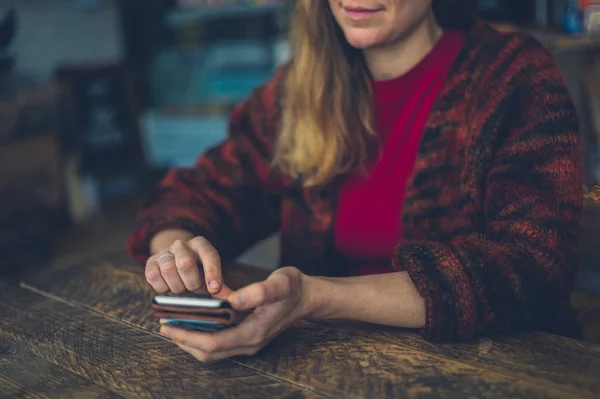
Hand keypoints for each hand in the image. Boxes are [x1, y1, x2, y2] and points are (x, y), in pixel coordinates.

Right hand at [145, 236, 231, 297]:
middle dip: (191, 282)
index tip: (214, 290)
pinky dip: (161, 286)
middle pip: (185, 263)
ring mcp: (165, 252)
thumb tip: (231, 300)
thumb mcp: (211, 276)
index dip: (212, 272)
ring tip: (182, 288)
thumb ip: (221, 288)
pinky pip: (152, 275)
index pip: (209, 255)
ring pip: (168, 269)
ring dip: (176, 286)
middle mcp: (182, 245)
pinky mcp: (150, 261)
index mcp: (201, 245)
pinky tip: (168, 287)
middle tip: (194, 288)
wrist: (176, 262)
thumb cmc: (198, 272)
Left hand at [159, 267, 313, 361]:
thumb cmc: (292, 288)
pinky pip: (219, 343)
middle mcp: (249, 342)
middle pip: (208, 352)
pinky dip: (202, 336)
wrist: (307, 296)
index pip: (214, 343)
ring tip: (173, 325)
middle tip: (164, 326)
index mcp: (253, 332)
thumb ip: (258, 291)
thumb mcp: (280, 283)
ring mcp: (248, 342)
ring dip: (191, 341)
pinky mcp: (247, 336)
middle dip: (184, 341)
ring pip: (212, 351)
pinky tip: (194, 321)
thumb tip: (232, 300)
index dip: (188, 337)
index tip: (168, 327)